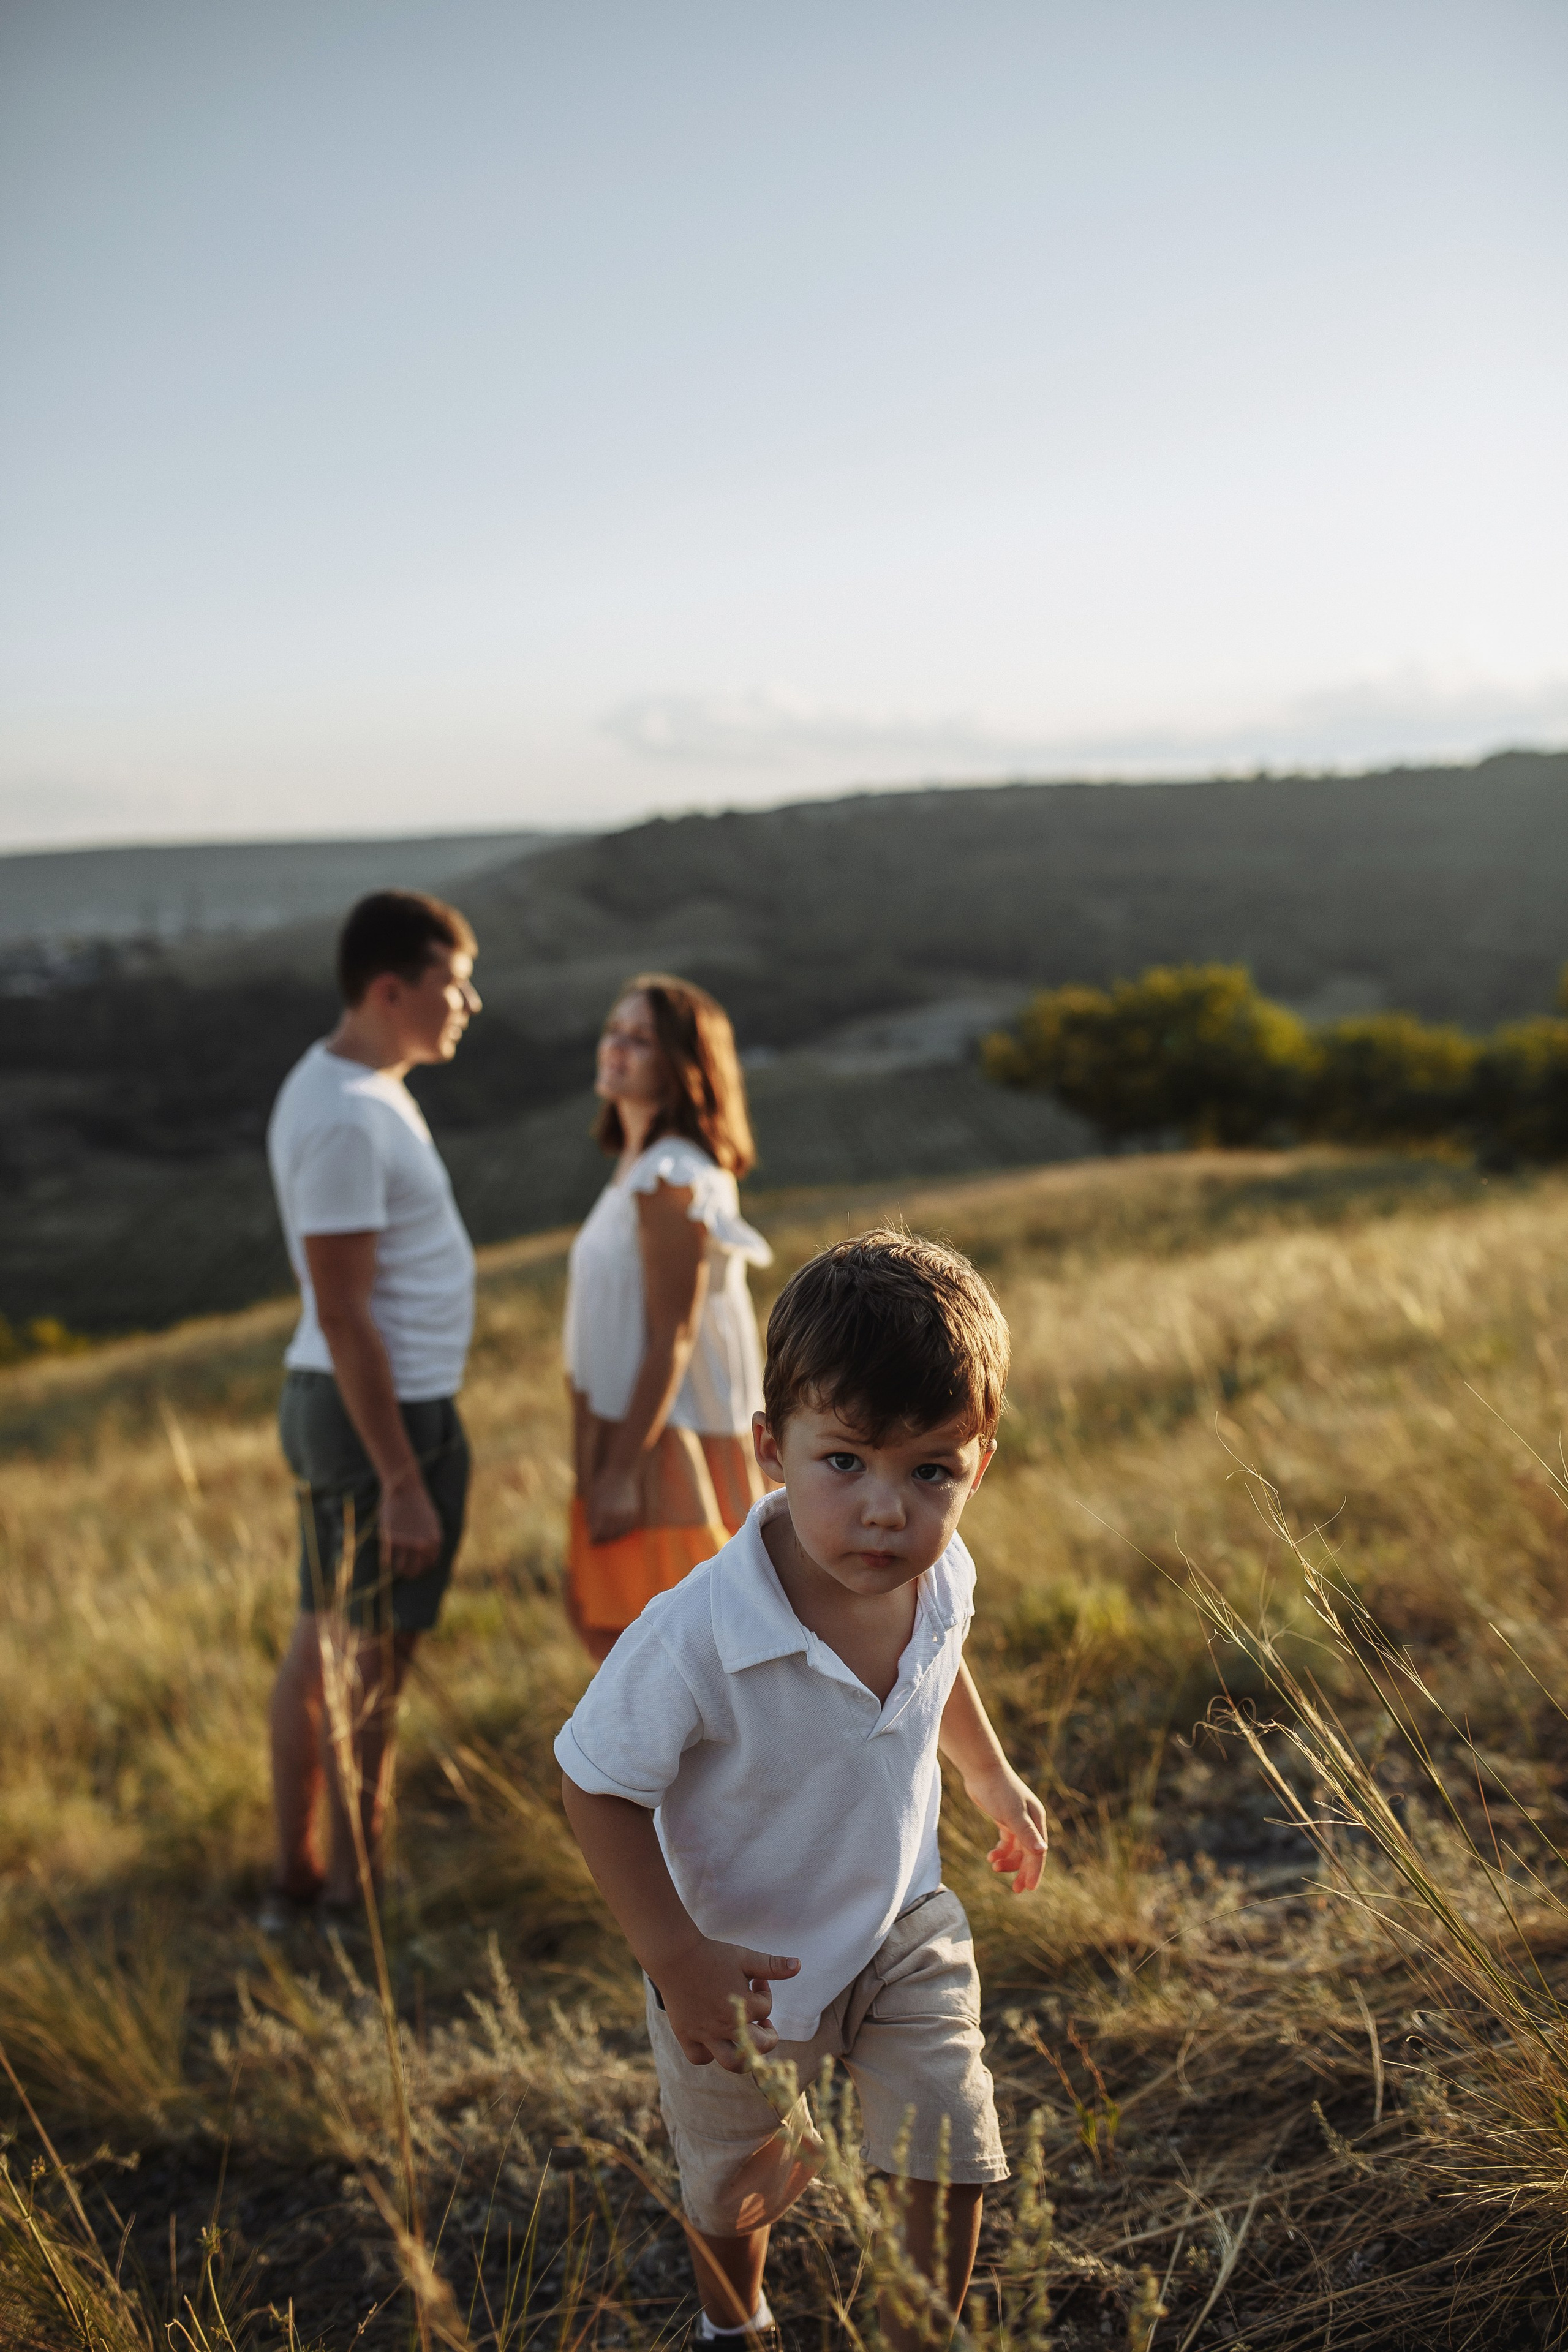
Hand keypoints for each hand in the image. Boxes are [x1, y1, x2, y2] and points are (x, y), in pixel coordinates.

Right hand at [379, 1472, 442, 1578]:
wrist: (407, 1490)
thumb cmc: (419, 1504)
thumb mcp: (433, 1522)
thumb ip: (433, 1539)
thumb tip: (429, 1554)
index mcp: (435, 1541)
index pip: (431, 1565)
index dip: (424, 1568)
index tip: (418, 1567)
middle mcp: (423, 1545)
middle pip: (416, 1570)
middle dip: (411, 1574)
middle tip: (406, 1573)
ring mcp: (406, 1543)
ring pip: (402, 1568)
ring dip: (399, 1571)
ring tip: (397, 1569)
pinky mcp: (391, 1539)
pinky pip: (387, 1560)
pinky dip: (387, 1562)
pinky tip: (387, 1560)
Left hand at [587, 1462, 641, 1544]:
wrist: (621, 1472)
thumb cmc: (602, 1485)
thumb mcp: (592, 1499)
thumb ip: (591, 1516)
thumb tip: (592, 1533)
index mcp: (600, 1511)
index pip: (596, 1533)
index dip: (593, 1540)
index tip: (591, 1542)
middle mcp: (613, 1514)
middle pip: (608, 1535)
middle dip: (602, 1541)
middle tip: (599, 1543)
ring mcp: (625, 1514)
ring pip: (619, 1534)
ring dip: (613, 1538)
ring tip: (609, 1539)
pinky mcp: (633, 1512)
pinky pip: (628, 1528)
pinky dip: (623, 1532)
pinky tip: (618, 1532)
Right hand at [653, 1936, 801, 2071]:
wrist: (675, 1955)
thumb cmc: (713, 1954)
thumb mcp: (745, 1957)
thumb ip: (772, 1966)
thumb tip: (798, 1965)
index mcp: (743, 2006)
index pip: (766, 2009)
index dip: (765, 1992)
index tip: (755, 1980)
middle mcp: (726, 2025)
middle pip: (758, 2048)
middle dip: (768, 2038)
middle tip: (762, 2024)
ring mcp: (705, 2034)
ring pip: (731, 2063)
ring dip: (744, 2057)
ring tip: (745, 2042)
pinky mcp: (686, 2035)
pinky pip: (700, 2058)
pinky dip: (709, 2054)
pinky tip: (713, 2040)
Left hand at [965, 1761, 1048, 1892]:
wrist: (981, 1770)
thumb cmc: (998, 1790)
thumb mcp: (1012, 1814)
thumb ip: (1026, 1833)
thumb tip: (1042, 1852)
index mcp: (1036, 1820)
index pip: (1038, 1852)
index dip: (1034, 1871)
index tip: (1028, 1888)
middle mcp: (1029, 1822)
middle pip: (1029, 1853)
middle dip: (1022, 1871)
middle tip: (1016, 1890)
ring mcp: (1016, 1820)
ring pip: (1016, 1849)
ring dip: (1008, 1861)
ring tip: (994, 1866)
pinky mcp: (1003, 1819)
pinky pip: (1006, 1842)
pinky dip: (1000, 1851)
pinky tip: (990, 1856)